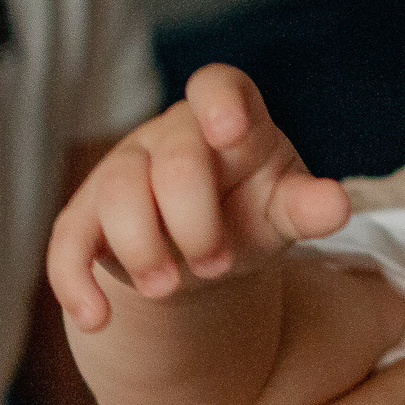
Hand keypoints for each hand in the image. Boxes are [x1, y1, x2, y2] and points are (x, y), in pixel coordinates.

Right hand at [47, 64, 351, 330]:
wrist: (202, 251)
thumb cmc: (249, 213)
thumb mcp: (283, 211)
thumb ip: (307, 207)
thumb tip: (337, 205)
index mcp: (227, 120)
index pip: (217, 86)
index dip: (220, 102)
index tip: (230, 132)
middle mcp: (170, 137)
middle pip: (173, 160)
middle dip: (195, 218)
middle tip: (217, 264)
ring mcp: (124, 172)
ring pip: (117, 192)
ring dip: (143, 247)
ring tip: (169, 289)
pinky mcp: (87, 218)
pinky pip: (67, 242)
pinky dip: (77, 282)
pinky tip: (98, 319)